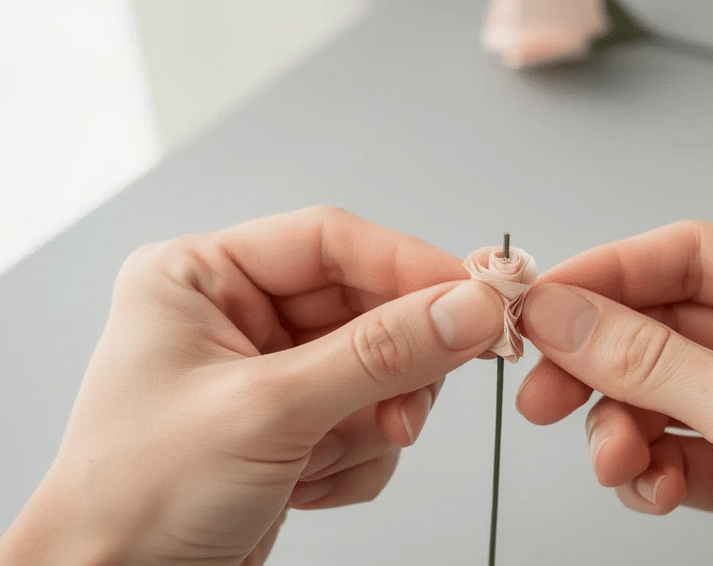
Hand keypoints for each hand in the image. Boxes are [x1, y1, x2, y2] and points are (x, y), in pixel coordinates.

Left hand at [0, 207, 504, 565]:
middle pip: (365, 307)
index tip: (473, 294)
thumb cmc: (135, 496)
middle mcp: (239, 317)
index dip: (408, 265)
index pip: (330, 242)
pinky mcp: (296, 421)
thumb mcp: (267, 412)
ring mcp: (272, 371)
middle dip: (394, 366)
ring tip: (328, 458)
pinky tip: (309, 483)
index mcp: (203, 278)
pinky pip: (369, 417)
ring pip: (378, 368)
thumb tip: (463, 311)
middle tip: (412, 403)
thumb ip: (378, 355)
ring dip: (372, 422)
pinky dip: (357, 457)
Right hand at [517, 220, 712, 564]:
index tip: (541, 301)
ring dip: (620, 428)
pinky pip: (668, 444)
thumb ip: (651, 360)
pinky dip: (647, 469)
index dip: (608, 273)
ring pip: (655, 390)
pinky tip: (656, 491)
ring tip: (615, 463)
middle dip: (601, 366)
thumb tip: (561, 313)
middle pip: (661, 326)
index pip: (692, 256)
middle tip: (543, 391)